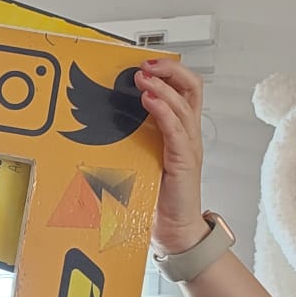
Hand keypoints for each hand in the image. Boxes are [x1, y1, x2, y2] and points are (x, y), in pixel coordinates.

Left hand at [137, 58, 209, 254]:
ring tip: (144, 78)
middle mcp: (187, 135)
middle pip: (192, 88)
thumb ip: (132, 140)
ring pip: (185, 104)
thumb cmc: (156, 200)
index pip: (184, 90)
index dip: (169, 72)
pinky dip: (163, 111)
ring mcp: (188, 147)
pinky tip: (148, 100)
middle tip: (146, 64)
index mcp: (178, 133)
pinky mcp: (184, 161)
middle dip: (170, 70)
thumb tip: (103, 122)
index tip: (145, 64)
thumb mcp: (140, 161)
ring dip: (163, 86)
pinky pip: (177, 129)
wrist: (173, 232)